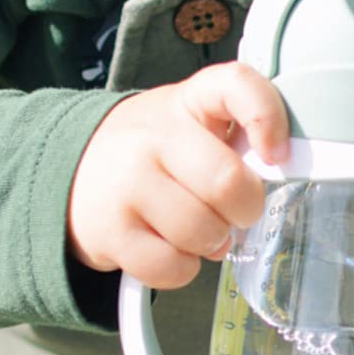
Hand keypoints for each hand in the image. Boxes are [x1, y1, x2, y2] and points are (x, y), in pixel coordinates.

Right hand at [67, 61, 289, 288]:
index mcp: (189, 100)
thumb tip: (282, 172)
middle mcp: (153, 135)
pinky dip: (182, 269)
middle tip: (232, 211)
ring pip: (203, 232)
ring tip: (194, 228)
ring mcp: (126, 182)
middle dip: (244, 210)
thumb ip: (239, 137)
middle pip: (229, 184)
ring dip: (212, 242)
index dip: (267, 118)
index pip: (237, 85)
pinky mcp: (108, 230)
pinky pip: (174, 267)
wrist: (71, 170)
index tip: (276, 154)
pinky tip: (169, 247)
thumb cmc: (157, 152)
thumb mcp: (195, 124)